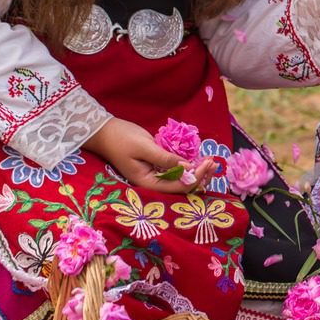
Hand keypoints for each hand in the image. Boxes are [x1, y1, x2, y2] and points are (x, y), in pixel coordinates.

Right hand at [83, 118, 216, 193]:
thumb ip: (165, 159)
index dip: (195, 177)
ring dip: (197, 173)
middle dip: (199, 177)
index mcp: (147, 183)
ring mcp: (154, 176)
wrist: (105, 132)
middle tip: (214, 163)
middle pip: (181, 187)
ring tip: (211, 162)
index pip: (177, 187)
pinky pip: (176, 172)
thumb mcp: (144, 147)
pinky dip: (188, 167)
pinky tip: (200, 161)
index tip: (207, 163)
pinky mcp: (156, 167)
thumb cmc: (121, 138)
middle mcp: (152, 183)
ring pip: (180, 180)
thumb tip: (187, 168)